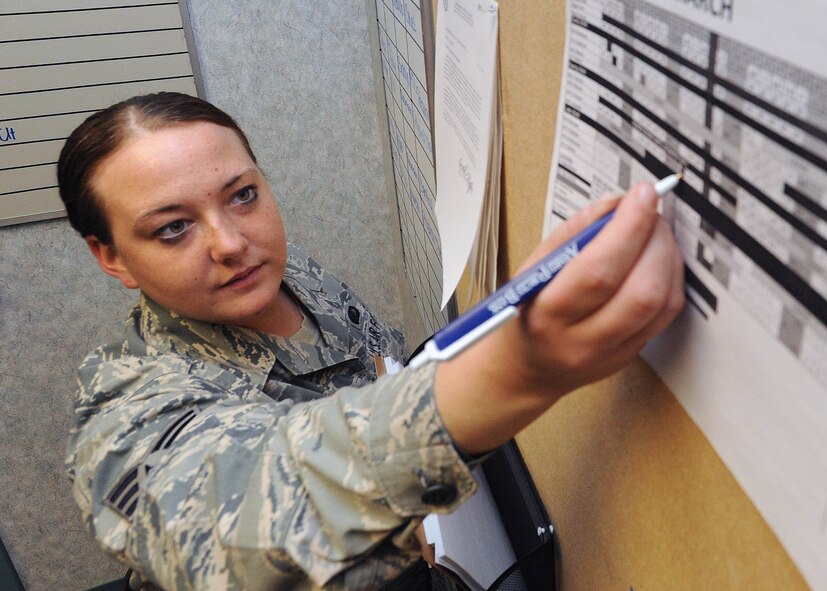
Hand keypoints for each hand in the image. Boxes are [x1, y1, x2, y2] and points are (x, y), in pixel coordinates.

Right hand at [434, 182, 684, 452]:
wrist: (525, 368)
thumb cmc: (525, 309)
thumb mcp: (533, 267)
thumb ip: (574, 232)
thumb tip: (618, 203)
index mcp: (546, 315)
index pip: (598, 272)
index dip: (628, 229)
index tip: (642, 194)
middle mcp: (581, 341)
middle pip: (640, 292)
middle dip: (656, 240)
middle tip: (652, 211)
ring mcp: (610, 355)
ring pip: (662, 303)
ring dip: (668, 257)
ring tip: (655, 232)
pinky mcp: (632, 356)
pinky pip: (667, 315)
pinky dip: (670, 278)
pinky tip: (659, 259)